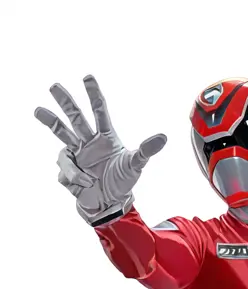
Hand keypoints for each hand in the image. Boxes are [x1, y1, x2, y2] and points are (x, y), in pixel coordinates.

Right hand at [35, 75, 166, 226]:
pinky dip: (76, 177)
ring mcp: (76, 155)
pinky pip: (67, 169)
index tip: (87, 77)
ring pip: (61, 134)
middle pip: (75, 117)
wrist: (110, 205)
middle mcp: (88, 142)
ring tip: (36, 109)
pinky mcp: (68, 171)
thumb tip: (163, 137)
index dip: (93, 95)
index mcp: (105, 137)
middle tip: (54, 86)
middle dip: (65, 101)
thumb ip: (146, 151)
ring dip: (49, 121)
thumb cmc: (123, 182)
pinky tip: (86, 183)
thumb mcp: (135, 165)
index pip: (99, 112)